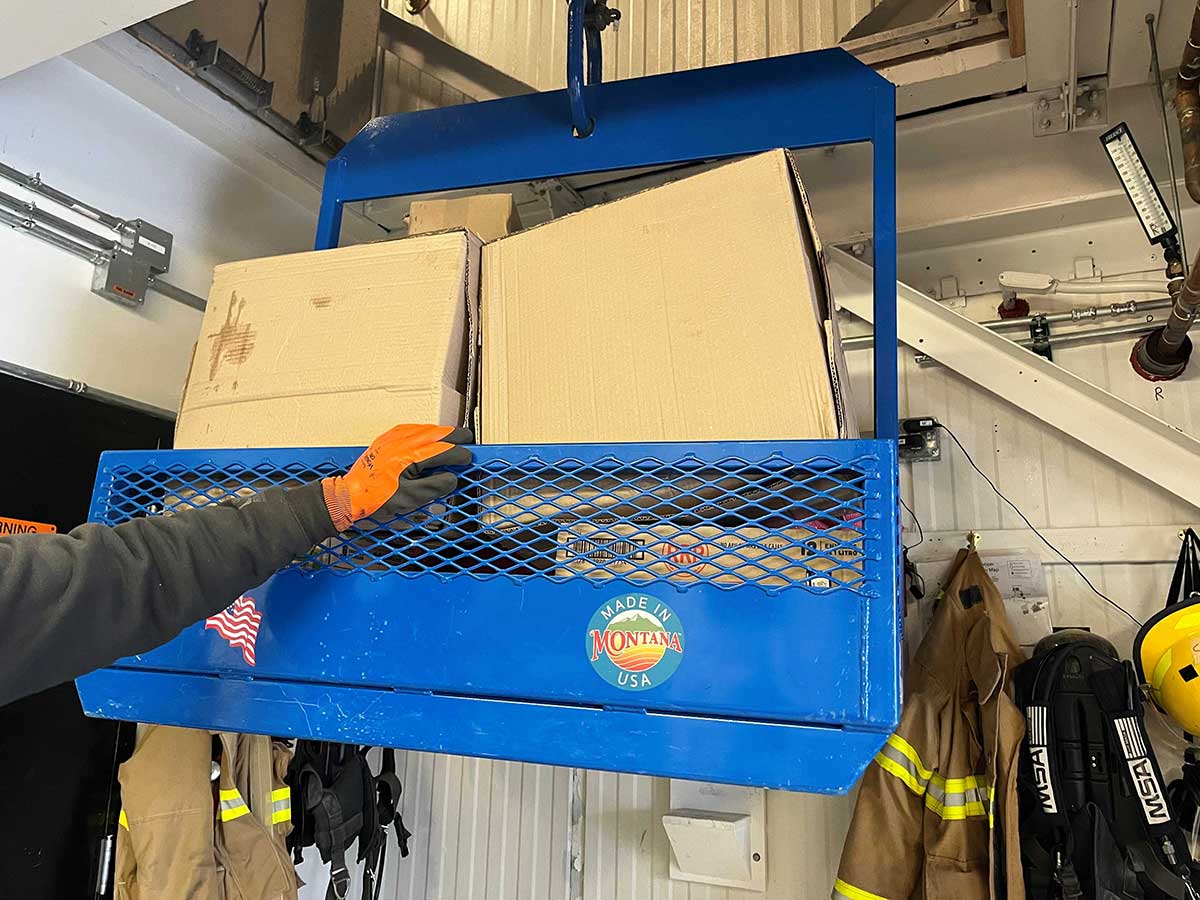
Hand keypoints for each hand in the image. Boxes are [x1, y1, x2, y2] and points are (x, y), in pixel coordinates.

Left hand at [322, 425, 471, 530]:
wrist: (350, 495)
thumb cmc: (377, 499)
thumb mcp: (411, 498)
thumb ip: (435, 486)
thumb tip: (452, 478)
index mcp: (411, 456)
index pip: (444, 450)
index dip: (460, 455)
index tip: (469, 460)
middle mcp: (403, 442)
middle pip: (437, 433)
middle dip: (456, 437)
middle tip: (469, 443)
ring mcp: (393, 438)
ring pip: (426, 428)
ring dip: (442, 433)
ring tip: (453, 440)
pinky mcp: (386, 440)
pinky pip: (411, 429)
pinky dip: (425, 432)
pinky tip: (430, 436)